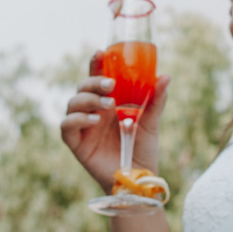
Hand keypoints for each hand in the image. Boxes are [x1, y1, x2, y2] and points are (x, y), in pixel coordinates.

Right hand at [60, 51, 170, 193]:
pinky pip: (67, 126)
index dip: (96, 63)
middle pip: (83, 87)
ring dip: (88, 99)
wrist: (138, 179)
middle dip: (93, 82)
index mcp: (108, 101)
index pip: (98, 77)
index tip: (101, 52)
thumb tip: (166, 76)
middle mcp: (93, 111)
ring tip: (107, 104)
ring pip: (72, 103)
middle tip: (110, 85)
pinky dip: (77, 119)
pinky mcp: (76, 144)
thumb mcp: (151, 122)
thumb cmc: (142, 149)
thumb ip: (156, 100)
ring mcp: (83, 127)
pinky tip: (94, 120)